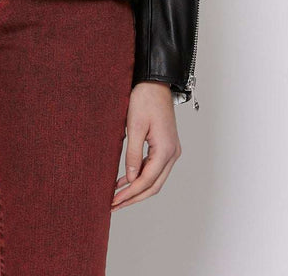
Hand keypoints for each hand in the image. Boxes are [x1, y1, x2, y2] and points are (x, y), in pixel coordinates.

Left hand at [111, 81, 180, 209]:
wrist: (155, 82)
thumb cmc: (145, 99)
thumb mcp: (135, 126)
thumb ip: (132, 154)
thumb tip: (130, 178)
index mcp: (166, 149)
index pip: (147, 180)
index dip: (130, 193)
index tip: (114, 200)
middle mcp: (172, 153)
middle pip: (154, 185)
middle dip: (134, 197)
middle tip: (115, 205)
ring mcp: (171, 150)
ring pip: (155, 179)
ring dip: (137, 189)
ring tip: (118, 196)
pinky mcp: (166, 146)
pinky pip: (154, 168)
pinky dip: (140, 176)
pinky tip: (126, 180)